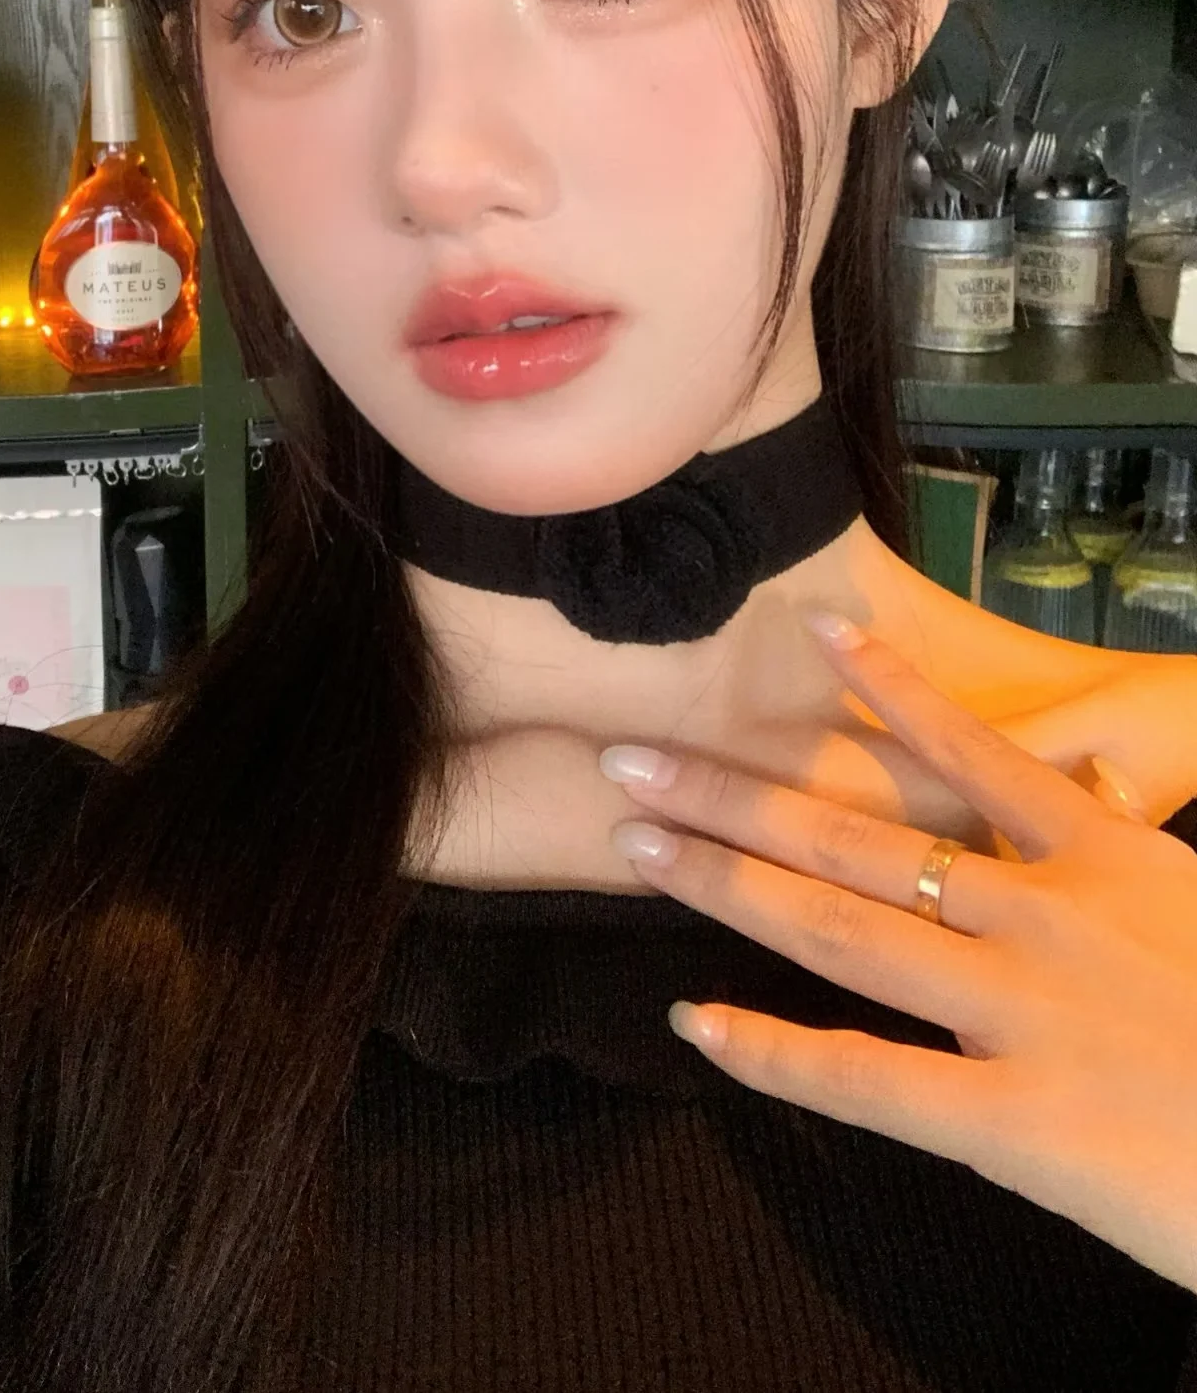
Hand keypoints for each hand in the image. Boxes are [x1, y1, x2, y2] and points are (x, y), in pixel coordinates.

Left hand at [599, 612, 1196, 1292]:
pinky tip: (693, 1026)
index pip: (973, 753)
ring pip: (836, 928)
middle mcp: (1043, 914)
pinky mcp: (1013, 1123)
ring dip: (721, 880)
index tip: (805, 628)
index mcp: (1104, 859)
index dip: (884, 687)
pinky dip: (771, 1053)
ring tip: (633, 842)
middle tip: (627, 759)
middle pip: (854, 836)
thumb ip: (1124, 848)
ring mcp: (1019, 1012)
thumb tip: (1082, 790)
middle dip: (730, 793)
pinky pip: (867, 1078)